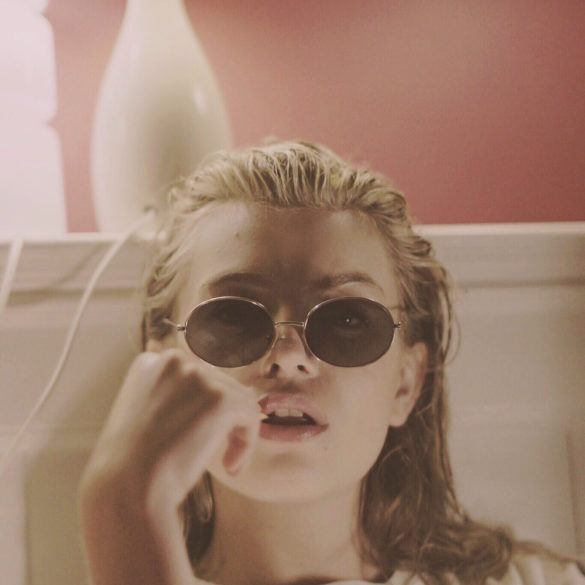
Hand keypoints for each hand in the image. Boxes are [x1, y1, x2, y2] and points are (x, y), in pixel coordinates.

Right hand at [79, 349, 260, 584]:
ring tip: (225, 465)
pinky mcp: (221, 398)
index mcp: (150, 362)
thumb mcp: (142, 415)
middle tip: (209, 455)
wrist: (128, 489)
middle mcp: (174, 360)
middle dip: (220, 422)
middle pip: (218, 386)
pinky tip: (230, 468)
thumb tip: (209, 396)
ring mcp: (198, 377)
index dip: (199, 410)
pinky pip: (250, 415)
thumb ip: (169, 397)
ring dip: (234, 433)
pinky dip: (246, 443)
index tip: (190, 439)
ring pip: (238, 400)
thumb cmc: (131, 465)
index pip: (193, 378)